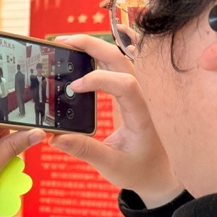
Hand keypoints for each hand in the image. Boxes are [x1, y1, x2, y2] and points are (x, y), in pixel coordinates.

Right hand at [49, 34, 182, 207]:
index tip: (74, 88)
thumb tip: (56, 138)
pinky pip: (117, 66)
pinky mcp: (129, 93)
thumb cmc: (139, 169)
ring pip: (118, 58)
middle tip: (62, 43)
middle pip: (120, 59)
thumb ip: (85, 151)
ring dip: (92, 46)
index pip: (125, 84)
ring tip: (65, 44)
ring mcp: (137, 92)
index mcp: (142, 115)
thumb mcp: (112, 166)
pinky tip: (86, 45)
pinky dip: (101, 53)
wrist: (160, 172)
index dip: (98, 79)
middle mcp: (143, 97)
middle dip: (92, 46)